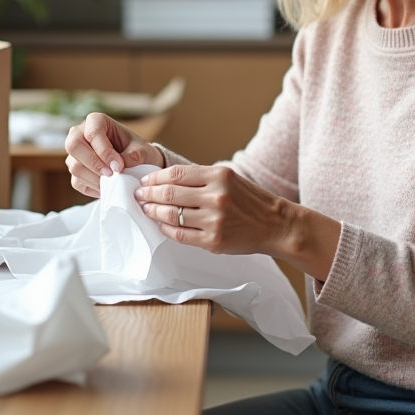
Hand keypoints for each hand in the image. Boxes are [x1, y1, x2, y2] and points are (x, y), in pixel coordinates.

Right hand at [64, 113, 165, 198]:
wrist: (137, 164)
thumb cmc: (137, 151)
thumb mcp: (143, 150)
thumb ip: (134, 155)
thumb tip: (119, 165)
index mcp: (96, 121)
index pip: (92, 133)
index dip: (104, 151)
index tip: (118, 166)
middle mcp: (79, 134)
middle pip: (74, 146)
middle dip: (93, 163)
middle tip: (111, 174)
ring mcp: (75, 154)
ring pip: (74, 167)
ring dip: (94, 178)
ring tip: (113, 182)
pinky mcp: (74, 171)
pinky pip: (77, 182)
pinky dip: (92, 188)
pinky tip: (107, 187)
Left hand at [134, 164, 296, 256]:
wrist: (275, 224)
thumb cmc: (249, 200)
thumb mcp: (229, 178)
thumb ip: (200, 178)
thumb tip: (165, 179)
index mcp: (219, 176)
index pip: (175, 174)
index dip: (154, 177)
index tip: (144, 181)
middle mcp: (216, 197)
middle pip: (169, 193)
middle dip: (148, 194)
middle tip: (139, 195)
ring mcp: (214, 220)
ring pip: (171, 215)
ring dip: (153, 212)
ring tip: (147, 209)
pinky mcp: (214, 241)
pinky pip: (180, 234)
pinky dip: (166, 228)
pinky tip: (161, 224)